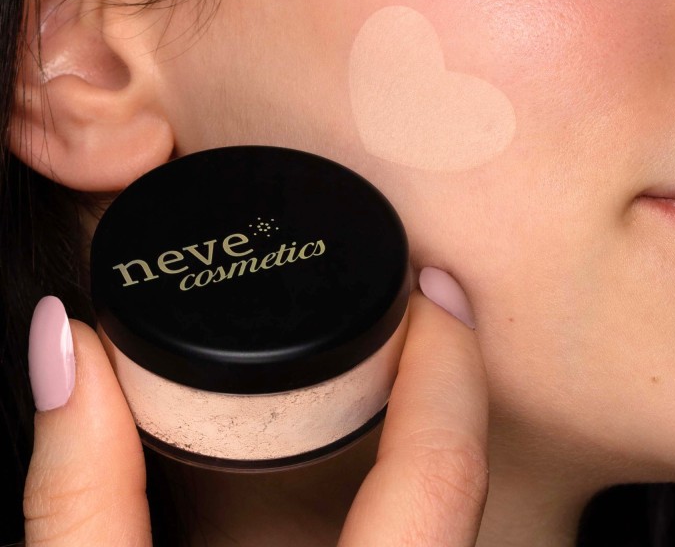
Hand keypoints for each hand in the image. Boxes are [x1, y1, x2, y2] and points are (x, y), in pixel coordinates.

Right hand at [23, 268, 488, 545]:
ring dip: (445, 446)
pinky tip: (386, 470)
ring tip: (412, 372)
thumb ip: (80, 497)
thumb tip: (67, 351)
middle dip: (455, 394)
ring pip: (464, 530)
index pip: (441, 475)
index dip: (449, 364)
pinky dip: (425, 499)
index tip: (435, 289)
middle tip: (428, 313)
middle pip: (470, 495)